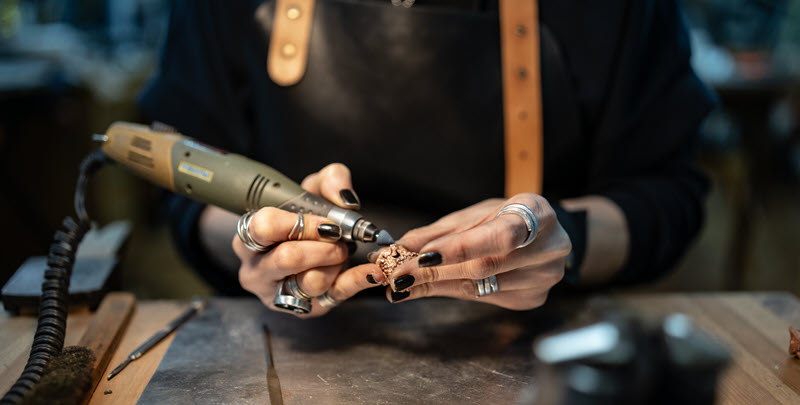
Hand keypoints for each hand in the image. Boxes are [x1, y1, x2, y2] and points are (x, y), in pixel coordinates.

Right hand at [232, 163, 383, 316]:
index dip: (301, 223)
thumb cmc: (304, 216)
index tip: (327, 223)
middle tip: (340, 240)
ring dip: (337, 263)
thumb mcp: (313, 189)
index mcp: (249, 236)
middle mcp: (255, 269)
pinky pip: (334, 296)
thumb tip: (345, 199)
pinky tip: (372, 272)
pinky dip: (357, 281)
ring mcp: (276, 294)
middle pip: (287, 258)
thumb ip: (330, 181)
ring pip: (311, 282)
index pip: (264, 227)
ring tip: (341, 253)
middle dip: (324, 246)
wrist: (309, 247)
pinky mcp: (303, 310)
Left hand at [378, 194, 570, 309]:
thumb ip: (439, 231)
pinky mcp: (532, 299)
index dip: (461, 247)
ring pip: (480, 287)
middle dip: (435, 271)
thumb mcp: (475, 214)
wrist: (543, 234)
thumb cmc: (507, 217)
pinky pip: (483, 298)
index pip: (500, 236)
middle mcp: (548, 250)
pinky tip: (427, 288)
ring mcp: (543, 279)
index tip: (422, 256)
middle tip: (397, 273)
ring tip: (403, 283)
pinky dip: (450, 292)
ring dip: (436, 285)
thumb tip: (400, 247)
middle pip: (485, 267)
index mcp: (537, 215)